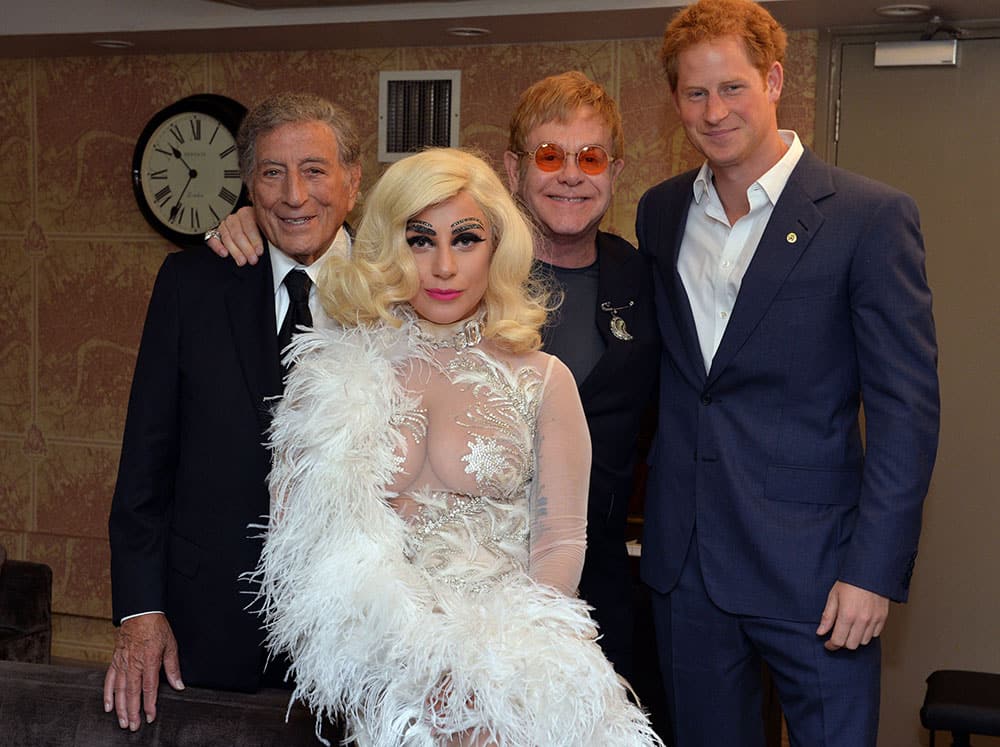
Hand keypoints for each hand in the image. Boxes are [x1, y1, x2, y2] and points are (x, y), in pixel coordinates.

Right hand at [103, 613, 183, 730]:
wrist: (140, 613)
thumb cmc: (156, 628)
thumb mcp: (171, 645)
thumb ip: (173, 668)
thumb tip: (179, 685)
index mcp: (149, 661)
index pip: (149, 688)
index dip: (149, 705)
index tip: (150, 717)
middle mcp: (133, 664)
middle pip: (132, 693)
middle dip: (133, 712)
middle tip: (133, 727)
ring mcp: (122, 663)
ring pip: (119, 690)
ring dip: (120, 708)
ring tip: (123, 722)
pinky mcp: (115, 660)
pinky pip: (109, 680)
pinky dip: (107, 694)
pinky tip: (108, 706)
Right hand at [205, 206, 263, 265]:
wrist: (241, 230)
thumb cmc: (257, 232)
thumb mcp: (263, 230)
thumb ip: (265, 234)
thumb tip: (272, 242)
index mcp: (248, 213)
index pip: (249, 224)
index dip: (255, 239)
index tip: (259, 251)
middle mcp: (235, 217)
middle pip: (238, 232)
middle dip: (246, 248)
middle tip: (252, 260)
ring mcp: (223, 224)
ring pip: (226, 236)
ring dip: (234, 250)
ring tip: (242, 261)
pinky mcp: (213, 232)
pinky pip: (212, 237)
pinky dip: (217, 246)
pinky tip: (224, 253)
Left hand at [816, 581, 888, 650]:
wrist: (869, 572)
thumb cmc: (849, 582)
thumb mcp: (833, 596)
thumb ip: (827, 617)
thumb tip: (820, 632)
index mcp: (847, 615)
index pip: (838, 641)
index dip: (831, 645)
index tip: (828, 644)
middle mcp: (862, 620)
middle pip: (851, 645)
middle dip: (842, 643)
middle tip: (838, 635)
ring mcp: (874, 620)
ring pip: (863, 642)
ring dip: (855, 639)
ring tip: (849, 629)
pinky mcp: (883, 618)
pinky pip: (874, 635)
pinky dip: (866, 634)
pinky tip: (860, 625)